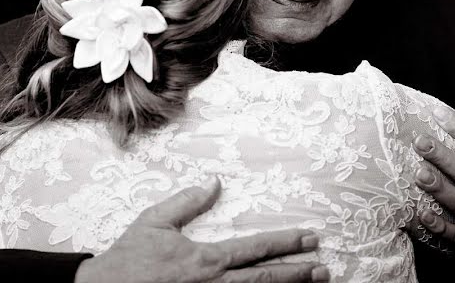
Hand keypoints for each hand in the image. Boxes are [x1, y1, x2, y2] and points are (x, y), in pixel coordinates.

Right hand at [74, 176, 328, 282]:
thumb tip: (214, 182)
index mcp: (205, 259)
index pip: (254, 249)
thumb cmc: (129, 257)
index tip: (310, 238)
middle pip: (265, 280)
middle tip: (325, 269)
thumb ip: (187, 202)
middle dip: (298, 273)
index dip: (285, 243)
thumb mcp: (154, 221)